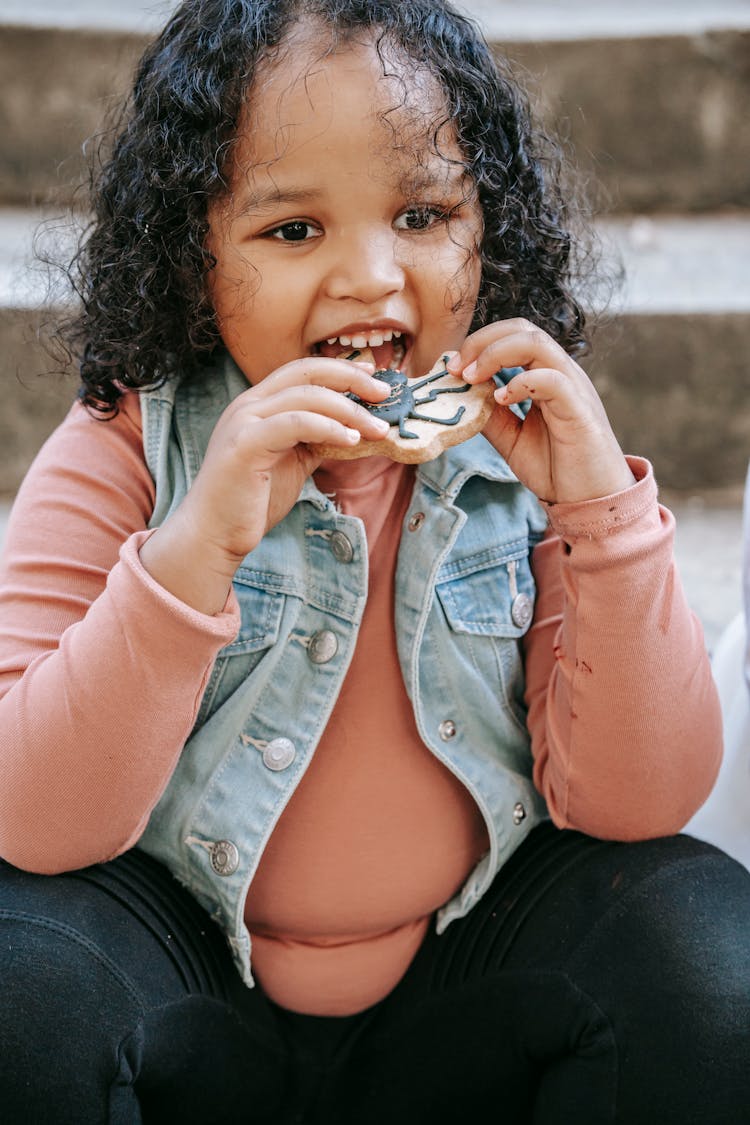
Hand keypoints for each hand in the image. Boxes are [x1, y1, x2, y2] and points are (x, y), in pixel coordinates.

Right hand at [139, 358, 389, 612]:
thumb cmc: (252, 502)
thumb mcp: (293, 462)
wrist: (214, 534)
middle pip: (305, 372)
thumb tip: (354, 430)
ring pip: (305, 396)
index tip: (374, 378)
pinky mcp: (244, 444)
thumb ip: (316, 440)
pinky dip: (328, 427)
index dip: (340, 370)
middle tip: (385, 394)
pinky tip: (351, 440)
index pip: (302, 371)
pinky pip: (295, 423)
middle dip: (350, 378)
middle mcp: (247, 404)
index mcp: (257, 405)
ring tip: (377, 429)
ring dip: (348, 410)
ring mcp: (243, 421)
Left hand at [447, 319, 634, 503]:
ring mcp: (574, 389)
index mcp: (547, 376)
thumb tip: (462, 396)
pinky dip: (521, 383)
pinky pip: (553, 380)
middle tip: (456, 368)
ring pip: (538, 344)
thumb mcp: (512, 439)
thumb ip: (490, 415)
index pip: (515, 336)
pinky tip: (501, 400)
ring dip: (496, 354)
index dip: (480, 343)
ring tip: (472, 378)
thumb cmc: (557, 468)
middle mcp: (562, 374)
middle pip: (523, 330)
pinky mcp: (580, 410)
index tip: (452, 367)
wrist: (591, 500)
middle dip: (482, 341)